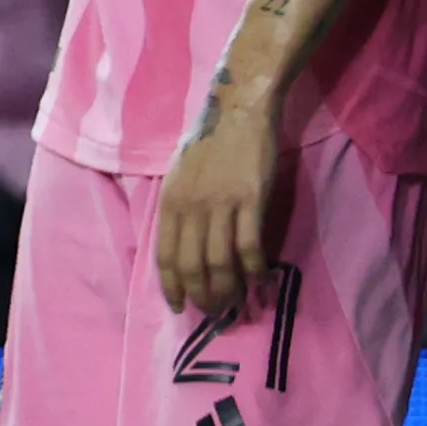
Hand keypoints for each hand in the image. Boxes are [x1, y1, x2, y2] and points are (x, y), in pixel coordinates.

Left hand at [154, 91, 280, 314]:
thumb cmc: (208, 143)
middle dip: (203, 297)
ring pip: (220, 263)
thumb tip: (181, 246)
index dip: (172, 287)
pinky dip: (255, 270)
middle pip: (193, 266)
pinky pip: (250, 247)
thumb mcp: (179, 175)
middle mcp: (191, 208)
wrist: (238, 111)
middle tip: (215, 314)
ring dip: (229, 291)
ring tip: (236, 307)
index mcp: (170, 203)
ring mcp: (221, 205)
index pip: (165, 257)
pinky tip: (261, 282)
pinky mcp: (250, 201)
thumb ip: (178, 209)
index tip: (180, 309)